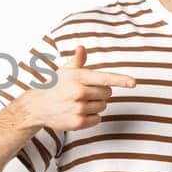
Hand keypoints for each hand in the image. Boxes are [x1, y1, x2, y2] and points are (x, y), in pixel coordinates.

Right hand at [20, 45, 136, 131]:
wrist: (37, 107)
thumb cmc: (55, 86)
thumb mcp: (65, 71)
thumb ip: (77, 61)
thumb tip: (82, 48)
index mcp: (78, 77)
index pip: (104, 78)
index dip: (121, 80)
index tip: (133, 83)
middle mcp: (78, 92)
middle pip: (107, 93)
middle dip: (101, 92)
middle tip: (85, 92)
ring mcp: (78, 108)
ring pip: (103, 106)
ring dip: (96, 105)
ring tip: (79, 103)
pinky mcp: (78, 122)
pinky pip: (97, 119)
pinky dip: (91, 117)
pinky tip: (78, 112)